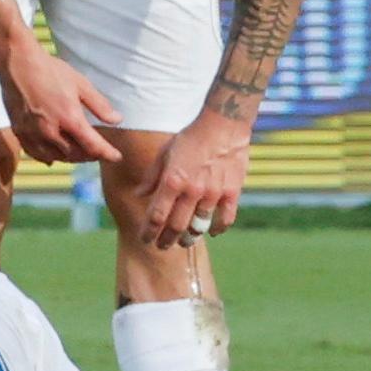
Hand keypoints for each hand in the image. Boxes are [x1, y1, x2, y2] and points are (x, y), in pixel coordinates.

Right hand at [0, 43, 122, 164]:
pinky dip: (48, 157)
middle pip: (75, 154)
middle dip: (89, 156)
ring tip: (79, 153)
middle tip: (97, 152)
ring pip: (56, 156)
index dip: (107, 154)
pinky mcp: (19, 132)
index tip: (116, 157)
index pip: (93, 146)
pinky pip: (36, 153)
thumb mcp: (80, 84)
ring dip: (70, 157)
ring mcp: (33, 133)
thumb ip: (99, 105)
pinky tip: (54, 156)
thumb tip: (117, 119)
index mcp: (69, 117)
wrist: (17, 63)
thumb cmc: (50, 70)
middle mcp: (51, 130)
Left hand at [139, 109, 251, 250]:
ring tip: (184, 242)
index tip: (146, 239)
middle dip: (166, 240)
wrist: (224, 124)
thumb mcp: (165, 153)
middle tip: (162, 246)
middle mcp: (192, 190)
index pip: (156, 216)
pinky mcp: (232, 192)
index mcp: (172, 180)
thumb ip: (152, 176)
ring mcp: (213, 193)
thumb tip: (139, 194)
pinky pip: (225, 219)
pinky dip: (218, 229)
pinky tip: (212, 232)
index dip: (149, 232)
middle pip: (176, 226)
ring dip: (190, 238)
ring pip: (199, 226)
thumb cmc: (191, 137)